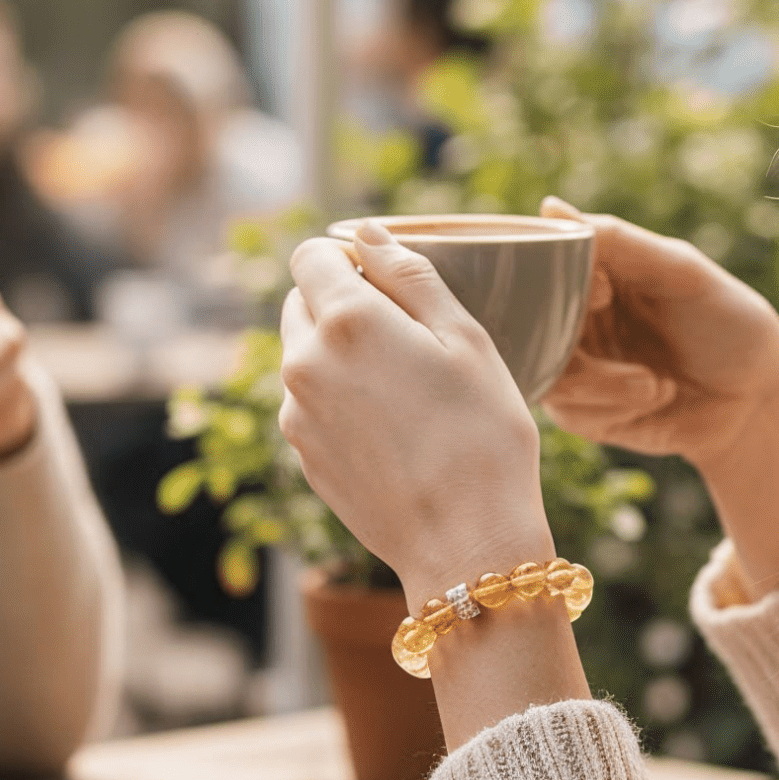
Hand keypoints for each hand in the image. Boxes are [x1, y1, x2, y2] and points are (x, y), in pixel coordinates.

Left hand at [280, 224, 553, 604]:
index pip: (309, 256)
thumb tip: (366, 233)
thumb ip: (410, 274)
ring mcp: (296, 415)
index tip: (388, 282)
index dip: (348, 259)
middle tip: (406, 338)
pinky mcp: (302, 456)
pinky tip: (393, 431)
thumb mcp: (465, 339)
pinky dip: (340, 401)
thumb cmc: (483, 436)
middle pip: (301, 303)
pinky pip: (311, 405)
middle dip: (341, 304)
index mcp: (344, 321)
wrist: (467, 546)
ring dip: (339, 355)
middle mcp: (303, 363)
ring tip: (405, 392)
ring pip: (304, 356)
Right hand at [538, 199, 778, 592]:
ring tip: (651, 383)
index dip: (555, 283)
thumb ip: (618, 242)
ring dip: (601, 383)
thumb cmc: (729, 323)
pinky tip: (654, 397)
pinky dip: (612, 407)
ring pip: (547, 374)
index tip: (604, 293)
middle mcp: (576, 319)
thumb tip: (548, 208)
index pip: (537, 269)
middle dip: (573, 340)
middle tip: (620, 340)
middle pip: (529, 327)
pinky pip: (567, 412)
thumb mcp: (681, 272)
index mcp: (594, 276)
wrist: (759, 399)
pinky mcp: (586, 413)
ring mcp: (578, 367)